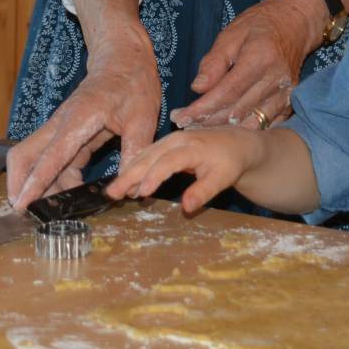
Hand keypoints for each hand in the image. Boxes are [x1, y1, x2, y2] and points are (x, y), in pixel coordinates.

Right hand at [6, 26, 160, 209]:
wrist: (124, 58)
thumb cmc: (133, 83)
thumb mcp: (143, 117)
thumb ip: (135, 152)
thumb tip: (130, 189)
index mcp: (78, 119)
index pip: (50, 156)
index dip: (35, 182)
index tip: (21, 204)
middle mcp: (61, 124)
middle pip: (24, 155)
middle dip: (18, 184)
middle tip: (26, 213)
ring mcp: (60, 129)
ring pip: (35, 160)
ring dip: (39, 186)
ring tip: (54, 212)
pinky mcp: (67, 134)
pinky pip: (52, 161)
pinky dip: (55, 180)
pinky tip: (71, 194)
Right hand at [106, 125, 263, 214]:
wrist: (235, 143)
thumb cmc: (229, 162)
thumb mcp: (222, 179)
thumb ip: (203, 192)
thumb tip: (186, 208)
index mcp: (191, 147)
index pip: (168, 161)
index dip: (154, 176)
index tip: (142, 192)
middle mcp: (176, 140)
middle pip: (149, 157)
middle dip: (129, 174)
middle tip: (112, 193)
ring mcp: (169, 140)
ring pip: (144, 155)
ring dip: (128, 172)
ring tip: (114, 191)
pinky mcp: (166, 144)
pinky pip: (147, 155)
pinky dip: (135, 168)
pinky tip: (127, 182)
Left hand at [169, 0, 323, 130]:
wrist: (295, 23)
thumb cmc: (259, 25)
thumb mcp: (231, 34)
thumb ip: (214, 62)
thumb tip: (198, 88)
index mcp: (260, 58)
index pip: (227, 92)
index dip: (203, 108)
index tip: (181, 116)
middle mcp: (276, 80)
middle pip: (237, 110)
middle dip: (208, 121)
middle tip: (183, 124)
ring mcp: (286, 94)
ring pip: (251, 122)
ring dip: (224, 130)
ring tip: (199, 129)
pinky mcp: (289, 103)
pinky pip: (265, 124)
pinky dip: (244, 130)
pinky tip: (224, 130)